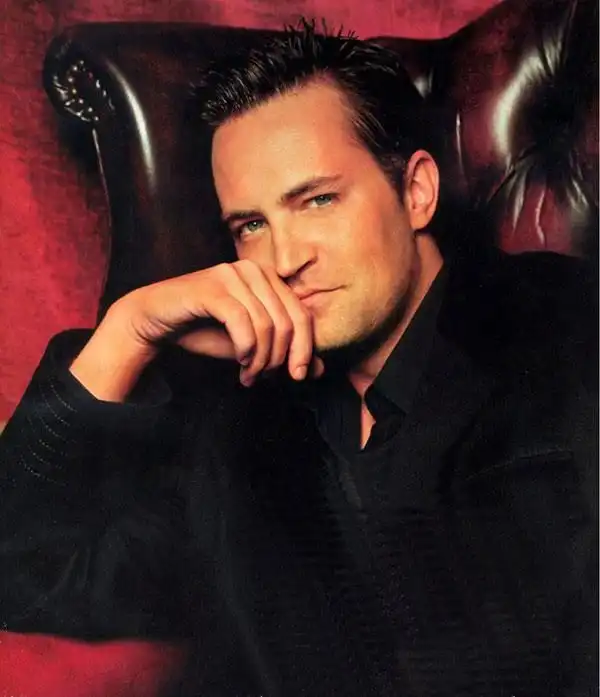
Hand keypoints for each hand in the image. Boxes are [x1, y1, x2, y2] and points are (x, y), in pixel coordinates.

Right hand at [73, 260, 322, 399]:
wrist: (156, 320)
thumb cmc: (204, 330)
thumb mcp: (250, 346)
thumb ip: (282, 353)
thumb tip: (318, 369)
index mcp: (269, 279)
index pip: (302, 315)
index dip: (305, 349)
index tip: (297, 376)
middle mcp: (254, 271)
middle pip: (288, 322)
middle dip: (280, 358)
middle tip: (264, 379)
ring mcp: (232, 274)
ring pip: (266, 325)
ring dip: (260, 359)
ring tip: (248, 375)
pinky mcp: (212, 286)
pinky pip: (242, 322)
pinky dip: (246, 348)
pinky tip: (240, 361)